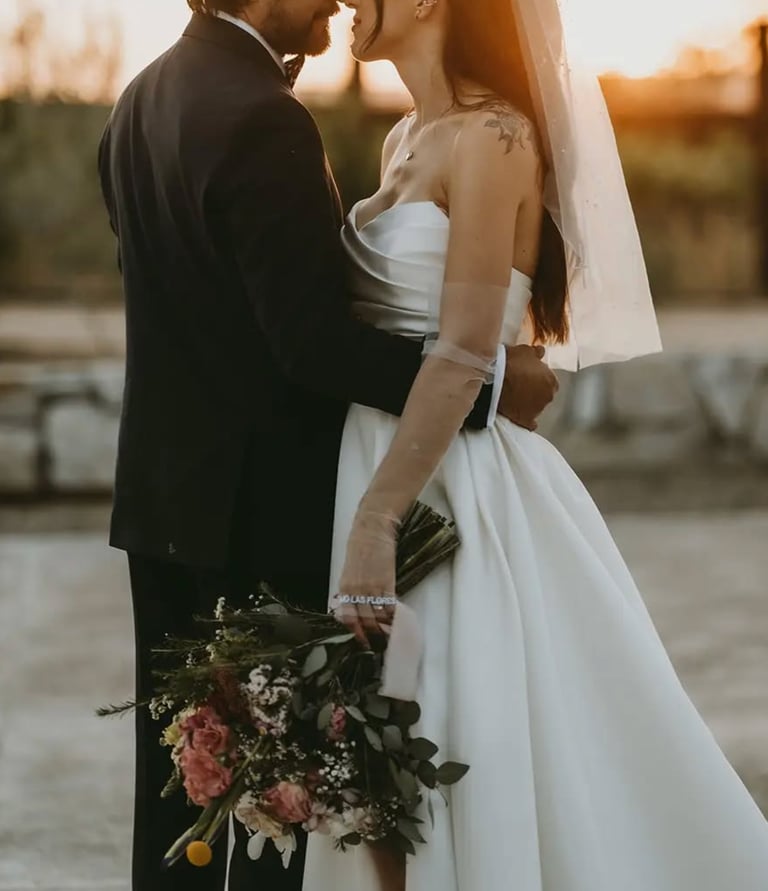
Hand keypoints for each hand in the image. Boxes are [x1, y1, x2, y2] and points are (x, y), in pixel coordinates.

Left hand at [333, 510, 399, 647]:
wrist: (372, 530)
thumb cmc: (360, 547)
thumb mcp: (349, 571)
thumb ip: (351, 590)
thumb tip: (357, 607)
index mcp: (344, 588)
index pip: (348, 618)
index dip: (356, 633)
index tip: (362, 642)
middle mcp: (356, 590)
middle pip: (363, 621)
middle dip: (371, 635)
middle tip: (378, 645)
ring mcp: (371, 587)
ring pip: (377, 616)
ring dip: (384, 629)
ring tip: (389, 636)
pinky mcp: (386, 582)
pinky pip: (389, 605)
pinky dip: (394, 616)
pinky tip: (397, 622)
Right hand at [497, 344, 558, 430]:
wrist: (492, 381)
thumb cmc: (509, 363)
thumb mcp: (524, 351)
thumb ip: (535, 353)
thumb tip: (540, 352)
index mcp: (551, 380)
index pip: (549, 380)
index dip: (538, 376)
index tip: (528, 374)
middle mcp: (548, 397)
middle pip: (543, 394)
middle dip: (534, 390)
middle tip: (520, 384)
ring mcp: (537, 411)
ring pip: (536, 407)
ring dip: (528, 403)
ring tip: (513, 396)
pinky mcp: (525, 421)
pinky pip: (528, 422)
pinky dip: (525, 419)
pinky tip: (518, 414)